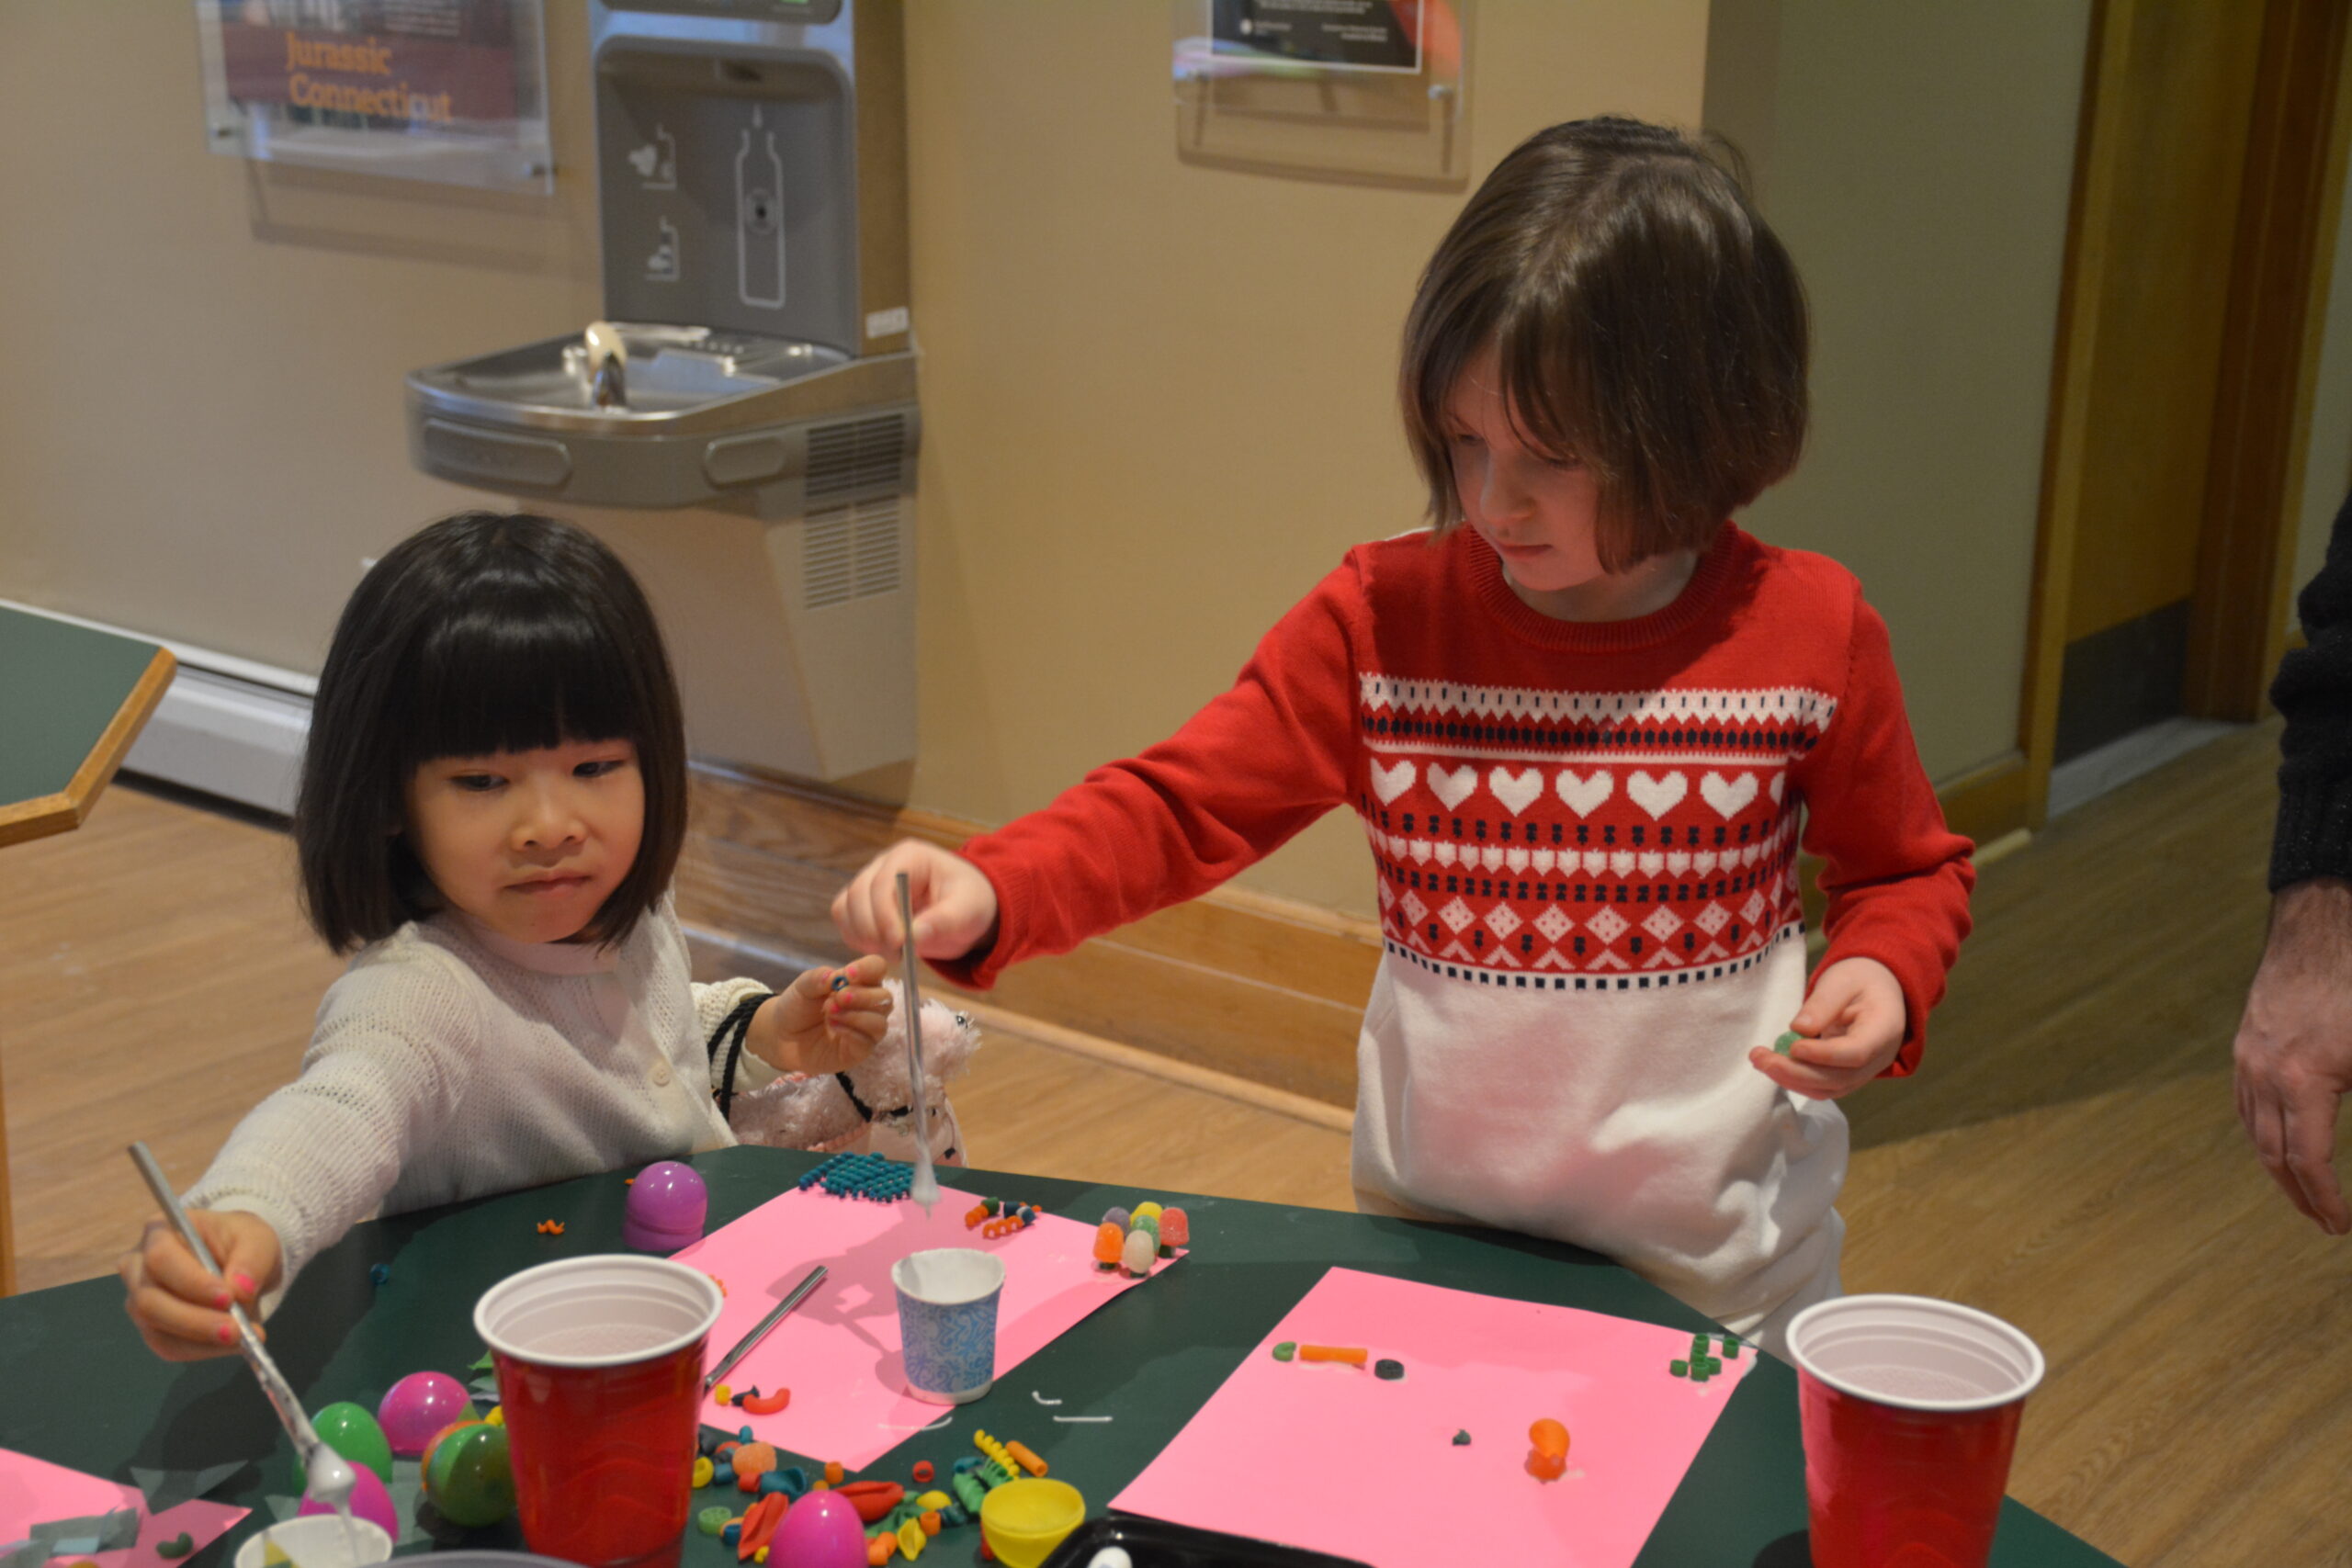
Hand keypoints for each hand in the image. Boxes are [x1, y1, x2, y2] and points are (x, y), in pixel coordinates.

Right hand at [119, 1207, 282, 1361]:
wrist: (240, 1261)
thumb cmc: (241, 1241)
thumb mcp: (258, 1239)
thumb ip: (252, 1260)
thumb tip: (241, 1290)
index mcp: (159, 1233)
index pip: (160, 1259)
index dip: (191, 1282)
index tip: (228, 1297)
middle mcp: (138, 1267)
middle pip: (150, 1302)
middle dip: (195, 1321)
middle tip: (236, 1331)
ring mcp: (140, 1300)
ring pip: (157, 1330)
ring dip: (200, 1342)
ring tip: (242, 1339)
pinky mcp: (152, 1327)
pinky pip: (169, 1347)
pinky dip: (201, 1351)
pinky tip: (230, 1346)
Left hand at [750, 954, 893, 1076]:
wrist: (782, 1036)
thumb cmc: (797, 1007)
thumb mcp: (802, 987)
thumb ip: (818, 978)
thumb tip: (835, 977)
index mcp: (858, 982)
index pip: (877, 968)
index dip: (869, 969)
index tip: (849, 974)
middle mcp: (867, 1004)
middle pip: (885, 997)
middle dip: (863, 996)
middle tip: (837, 998)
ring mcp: (865, 1029)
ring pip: (880, 1021)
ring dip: (857, 1015)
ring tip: (830, 1013)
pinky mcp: (859, 1050)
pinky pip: (868, 1041)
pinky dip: (852, 1032)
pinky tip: (834, 1027)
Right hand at [830, 839, 999, 962]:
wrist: (966, 911)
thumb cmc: (970, 903)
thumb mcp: (968, 911)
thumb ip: (944, 921)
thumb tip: (913, 936)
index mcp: (909, 856)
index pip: (882, 882)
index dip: (884, 914)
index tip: (898, 943)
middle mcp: (883, 865)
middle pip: (857, 895)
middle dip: (873, 930)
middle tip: (897, 955)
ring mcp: (869, 883)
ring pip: (845, 908)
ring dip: (862, 936)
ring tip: (893, 954)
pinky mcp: (863, 904)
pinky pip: (845, 921)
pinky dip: (857, 939)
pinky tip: (883, 950)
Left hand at [1749, 956, 1907, 1098]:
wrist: (1876, 989)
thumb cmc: (1859, 979)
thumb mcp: (1842, 980)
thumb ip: (1823, 1003)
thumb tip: (1798, 1029)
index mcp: (1884, 1029)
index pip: (1857, 1052)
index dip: (1824, 1055)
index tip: (1793, 1047)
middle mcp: (1879, 1058)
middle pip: (1839, 1077)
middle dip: (1797, 1072)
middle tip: (1761, 1057)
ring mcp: (1865, 1071)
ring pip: (1829, 1087)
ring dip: (1791, 1079)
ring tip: (1760, 1060)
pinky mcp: (1848, 1075)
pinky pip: (1823, 1086)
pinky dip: (1796, 1081)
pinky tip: (1773, 1066)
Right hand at [2233, 878, 2351, 1234]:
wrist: (2322, 929)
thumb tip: (2351, 1140)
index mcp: (2304, 1081)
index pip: (2309, 1159)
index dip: (2325, 1198)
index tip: (2339, 1226)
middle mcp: (2265, 1075)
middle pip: (2272, 1153)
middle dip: (2298, 1193)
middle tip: (2322, 1220)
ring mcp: (2248, 1058)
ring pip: (2252, 1129)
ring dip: (2275, 1165)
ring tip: (2299, 1189)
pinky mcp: (2245, 1042)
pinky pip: (2243, 1101)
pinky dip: (2258, 1130)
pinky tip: (2274, 1139)